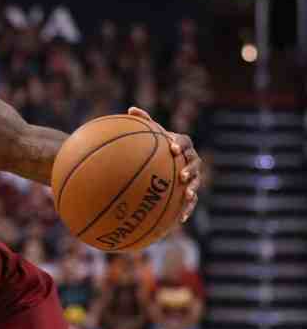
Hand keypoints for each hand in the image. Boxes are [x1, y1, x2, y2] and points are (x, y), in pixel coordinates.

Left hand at [128, 107, 201, 222]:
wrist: (164, 163)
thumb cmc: (155, 146)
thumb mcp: (149, 135)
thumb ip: (143, 122)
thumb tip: (131, 109)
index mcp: (180, 144)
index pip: (183, 141)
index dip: (179, 144)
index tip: (172, 148)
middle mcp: (190, 159)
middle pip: (195, 162)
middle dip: (191, 169)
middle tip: (183, 175)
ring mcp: (192, 176)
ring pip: (196, 182)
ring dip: (193, 189)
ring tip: (188, 195)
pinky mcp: (189, 191)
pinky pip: (191, 202)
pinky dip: (187, 209)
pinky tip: (181, 219)